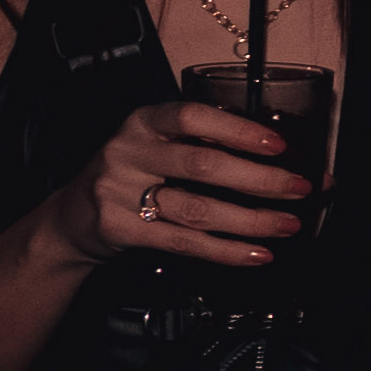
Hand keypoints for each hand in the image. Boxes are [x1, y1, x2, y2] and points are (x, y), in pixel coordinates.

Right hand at [49, 99, 304, 271]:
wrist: (71, 219)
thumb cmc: (133, 176)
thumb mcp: (160, 148)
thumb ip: (212, 148)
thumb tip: (288, 162)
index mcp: (144, 123)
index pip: (192, 118)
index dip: (237, 130)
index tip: (278, 145)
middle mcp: (128, 153)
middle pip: (202, 166)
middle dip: (260, 180)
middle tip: (299, 189)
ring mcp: (118, 192)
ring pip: (196, 209)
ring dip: (251, 220)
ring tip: (287, 225)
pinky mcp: (119, 230)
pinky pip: (183, 242)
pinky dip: (226, 250)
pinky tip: (255, 253)